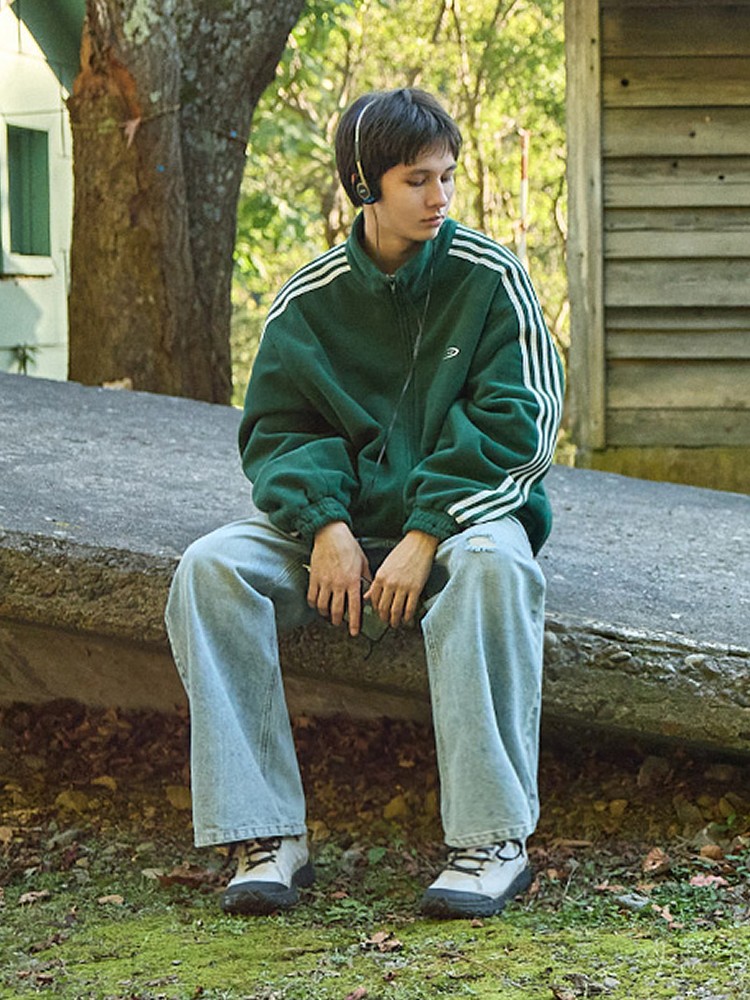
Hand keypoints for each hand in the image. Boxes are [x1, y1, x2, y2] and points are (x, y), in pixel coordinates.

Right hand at [308, 521, 369, 635]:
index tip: (354, 632)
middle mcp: (338, 584)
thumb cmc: (348, 546)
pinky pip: (311, 597)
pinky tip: (317, 604)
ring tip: (329, 614)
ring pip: (322, 607)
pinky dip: (314, 604)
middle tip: (339, 623)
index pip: (354, 608)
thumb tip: (368, 591)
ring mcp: (324, 582)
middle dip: (338, 621)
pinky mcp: (313, 578)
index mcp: (352, 581)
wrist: (330, 534)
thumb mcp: (363, 561)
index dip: (354, 623)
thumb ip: (366, 578)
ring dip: (325, 614)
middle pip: (336, 611)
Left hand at [365, 530, 438, 628]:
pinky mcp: (415, 588)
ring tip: (396, 623)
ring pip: (395, 610)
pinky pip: (409, 608)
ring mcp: (402, 587)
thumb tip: (369, 594)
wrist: (419, 543)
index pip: (373, 599)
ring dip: (395, 620)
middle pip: (383, 607)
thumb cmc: (403, 551)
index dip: (375, 609)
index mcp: (380, 576)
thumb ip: (377, 581)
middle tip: (386, 621)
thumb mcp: (385, 565)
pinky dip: (407, 617)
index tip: (377, 613)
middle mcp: (389, 583)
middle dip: (384, 618)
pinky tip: (407, 619)